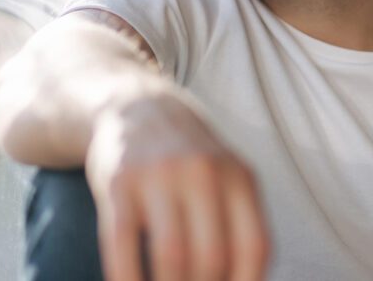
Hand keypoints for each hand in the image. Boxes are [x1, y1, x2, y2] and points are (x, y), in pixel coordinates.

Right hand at [85, 91, 271, 280]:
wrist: (138, 107)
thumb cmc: (190, 163)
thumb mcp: (228, 179)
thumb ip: (239, 224)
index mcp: (239, 178)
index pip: (254, 246)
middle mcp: (204, 173)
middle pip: (212, 257)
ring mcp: (160, 175)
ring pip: (172, 255)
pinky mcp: (118, 181)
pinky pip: (122, 243)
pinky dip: (127, 279)